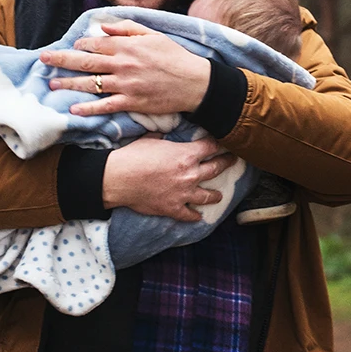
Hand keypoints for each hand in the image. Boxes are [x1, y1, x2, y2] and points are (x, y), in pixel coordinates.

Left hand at [42, 19, 212, 114]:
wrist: (195, 82)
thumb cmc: (175, 56)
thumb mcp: (153, 34)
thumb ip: (127, 28)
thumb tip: (104, 27)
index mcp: (127, 46)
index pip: (95, 43)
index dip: (80, 44)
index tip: (72, 46)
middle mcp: (122, 64)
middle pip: (85, 61)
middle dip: (61, 60)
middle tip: (44, 59)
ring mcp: (125, 85)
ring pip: (90, 84)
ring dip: (69, 84)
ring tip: (52, 84)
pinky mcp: (131, 103)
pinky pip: (105, 106)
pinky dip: (88, 108)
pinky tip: (74, 109)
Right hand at [101, 135, 235, 221]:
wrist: (118, 178)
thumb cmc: (133, 156)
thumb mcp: (151, 139)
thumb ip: (164, 137)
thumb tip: (165, 134)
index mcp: (186, 155)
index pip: (211, 147)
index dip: (218, 143)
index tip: (223, 143)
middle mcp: (190, 174)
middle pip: (216, 168)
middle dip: (226, 163)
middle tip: (232, 161)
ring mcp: (184, 193)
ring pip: (208, 195)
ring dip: (215, 195)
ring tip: (219, 195)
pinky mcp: (174, 208)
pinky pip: (190, 214)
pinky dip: (195, 216)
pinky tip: (198, 216)